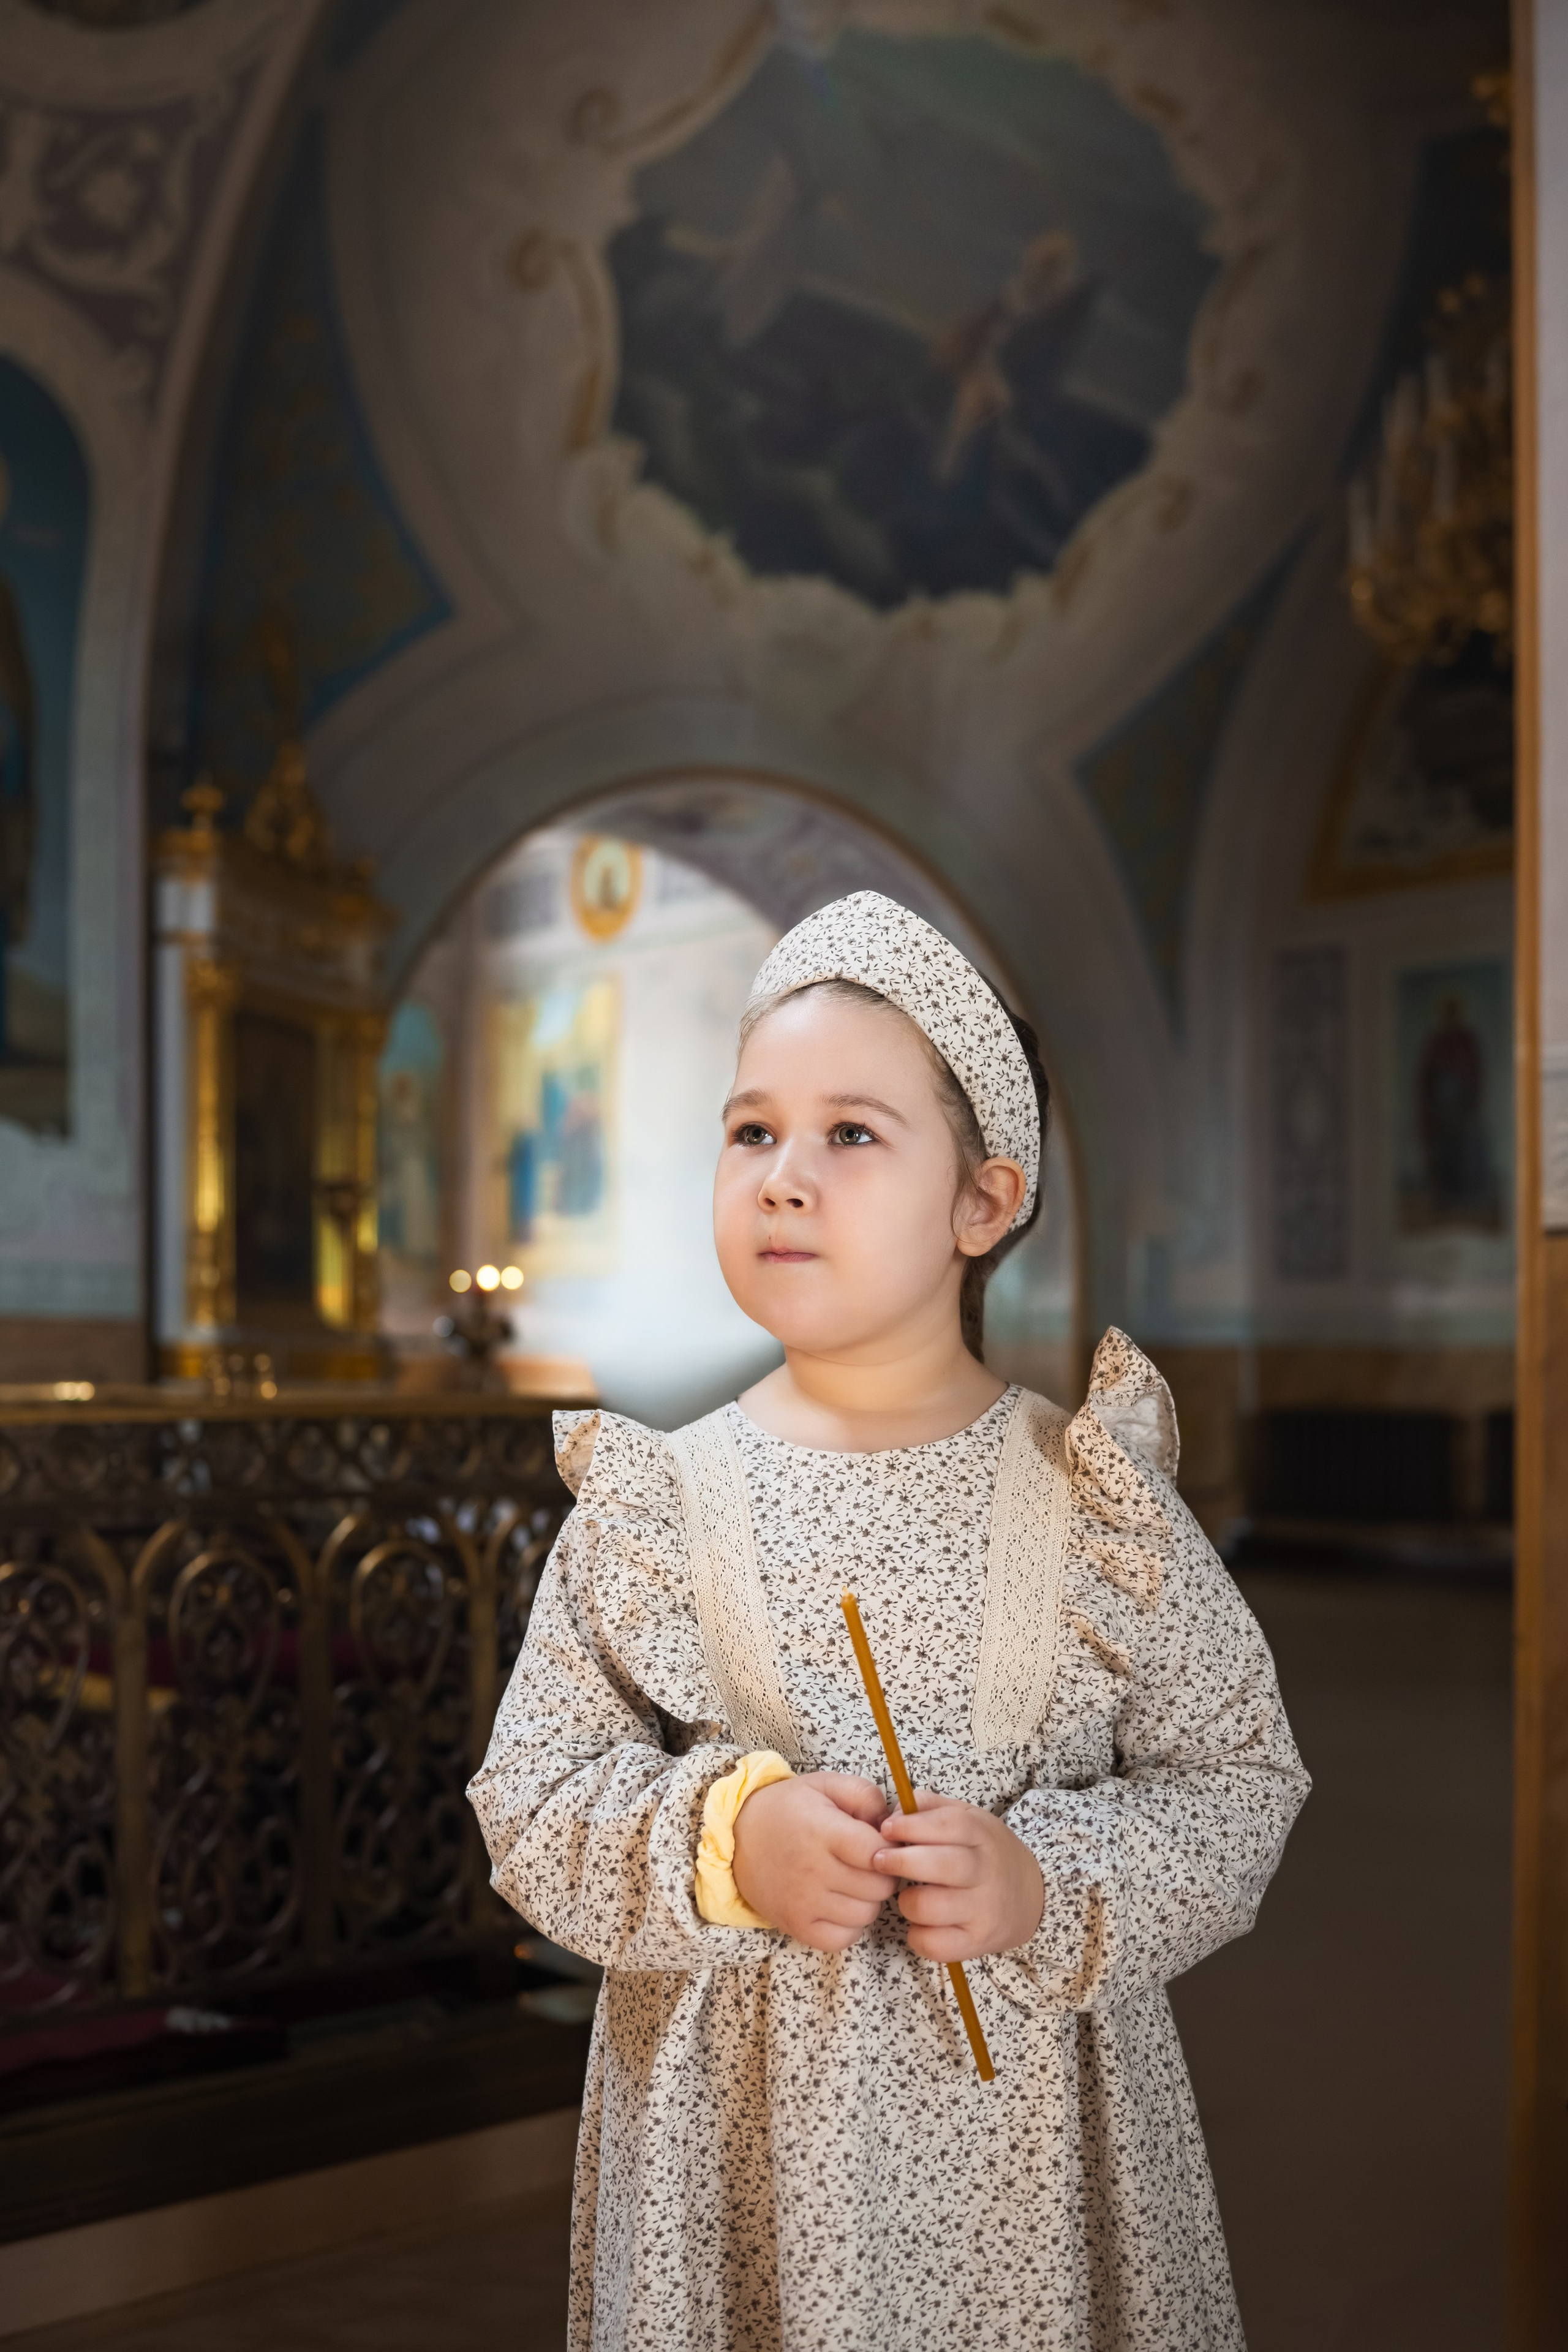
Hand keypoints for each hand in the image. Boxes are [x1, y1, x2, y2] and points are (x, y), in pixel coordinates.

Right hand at [731, 1772, 892, 1951]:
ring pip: (866, 1914)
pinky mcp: (796, 1925)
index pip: (879, 1853)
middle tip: (867, 1863)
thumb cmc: (788, 1809)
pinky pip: (844, 1939)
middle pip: (878, 1887)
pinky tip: (841, 1904)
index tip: (881, 1843)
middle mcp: (813, 1870)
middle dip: (882, 1874)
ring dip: (868, 1899)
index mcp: (822, 1831)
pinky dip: (850, 1925)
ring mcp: (803, 1902)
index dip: (890, 1849)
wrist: (737, 1836)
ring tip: (852, 1881)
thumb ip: (865, 1795)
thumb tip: (892, 1826)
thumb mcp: (825, 1785)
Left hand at [872, 1790, 1044, 1961]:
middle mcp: (986, 1872)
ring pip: (930, 1908)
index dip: (911, 1826)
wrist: (1030, 1894)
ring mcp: (983, 1910)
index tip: (886, 1828)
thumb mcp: (968, 1818)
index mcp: (982, 1835)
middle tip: (878, 1860)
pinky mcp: (977, 1942)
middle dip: (900, 1861)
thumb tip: (894, 1812)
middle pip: (940, 1865)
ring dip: (907, 1901)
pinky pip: (935, 1944)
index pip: (947, 1825)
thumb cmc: (984, 1852)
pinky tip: (920, 1922)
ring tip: (908, 1896)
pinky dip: (918, 1935)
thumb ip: (931, 1808)